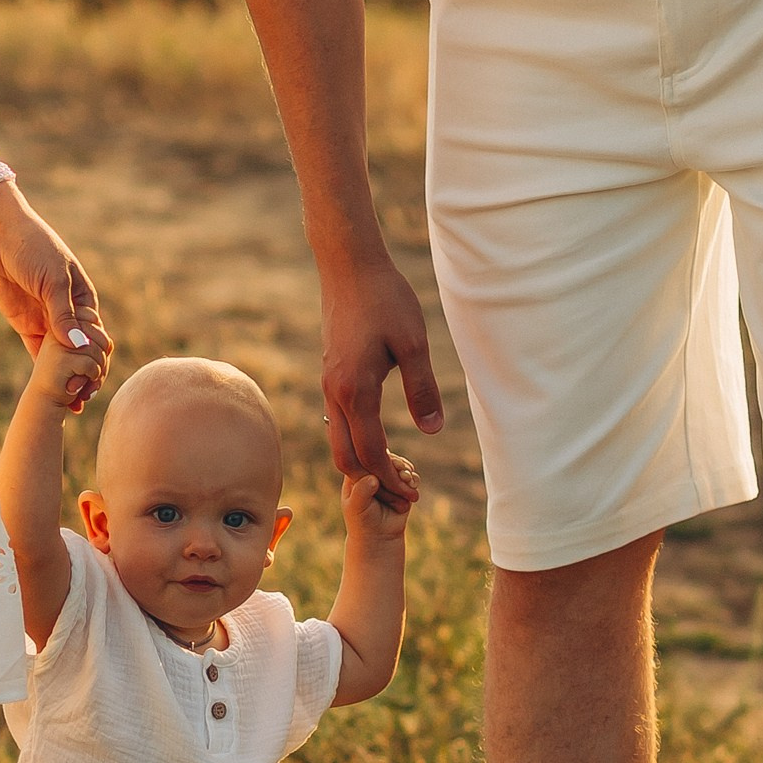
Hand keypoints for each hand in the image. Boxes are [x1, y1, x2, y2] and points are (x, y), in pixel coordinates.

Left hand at [0, 186, 111, 398]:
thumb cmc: (32, 247)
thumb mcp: (53, 279)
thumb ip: (64, 315)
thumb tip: (80, 347)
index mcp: (82, 297)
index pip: (96, 333)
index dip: (97, 357)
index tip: (96, 377)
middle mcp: (67, 311)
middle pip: (80, 349)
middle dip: (85, 373)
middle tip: (85, 396)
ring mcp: (46, 319)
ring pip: (61, 355)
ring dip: (67, 377)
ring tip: (73, 402)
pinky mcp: (26, 325)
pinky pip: (39, 353)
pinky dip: (46, 371)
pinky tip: (53, 391)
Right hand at [28, 320, 109, 418]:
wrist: (44, 400)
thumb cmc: (67, 379)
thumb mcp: (84, 358)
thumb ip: (97, 346)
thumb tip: (110, 344)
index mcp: (64, 327)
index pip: (97, 327)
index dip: (103, 346)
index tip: (95, 363)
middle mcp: (59, 332)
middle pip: (100, 337)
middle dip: (103, 359)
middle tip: (94, 376)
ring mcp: (59, 344)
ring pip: (97, 351)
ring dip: (99, 370)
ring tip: (86, 382)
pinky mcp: (61, 359)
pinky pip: (91, 364)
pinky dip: (92, 377)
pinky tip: (78, 385)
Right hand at [321, 252, 443, 492]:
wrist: (349, 268)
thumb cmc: (385, 300)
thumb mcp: (414, 344)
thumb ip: (423, 389)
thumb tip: (432, 431)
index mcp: (356, 391)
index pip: (371, 453)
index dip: (391, 479)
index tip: (412, 495)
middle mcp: (335, 393)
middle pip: (345, 457)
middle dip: (372, 481)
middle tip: (402, 493)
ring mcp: (330, 384)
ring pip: (338, 439)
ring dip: (363, 462)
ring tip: (394, 470)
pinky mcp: (332, 375)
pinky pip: (338, 421)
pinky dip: (356, 441)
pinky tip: (380, 439)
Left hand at [342, 457, 417, 545]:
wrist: (378, 537)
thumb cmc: (362, 521)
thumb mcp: (357, 506)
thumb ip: (362, 491)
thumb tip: (374, 478)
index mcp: (357, 473)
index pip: (367, 456)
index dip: (379, 458)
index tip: (387, 464)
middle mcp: (373, 473)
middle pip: (386, 458)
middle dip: (396, 463)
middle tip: (401, 470)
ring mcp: (388, 479)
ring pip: (400, 466)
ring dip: (406, 470)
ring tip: (407, 478)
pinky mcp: (401, 488)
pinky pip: (410, 478)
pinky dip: (413, 479)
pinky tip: (412, 484)